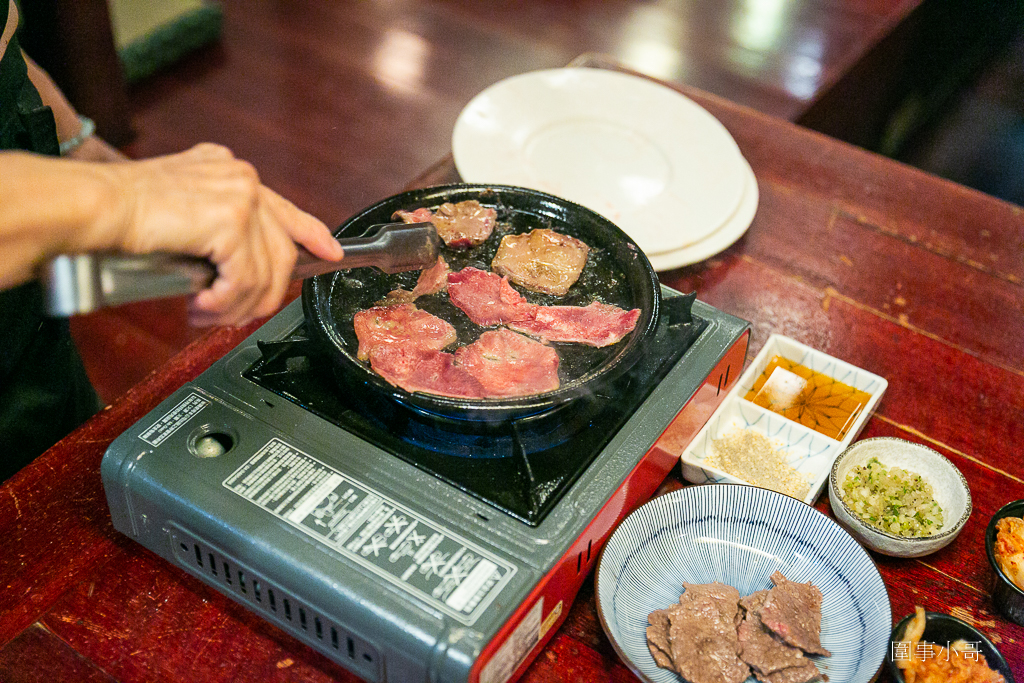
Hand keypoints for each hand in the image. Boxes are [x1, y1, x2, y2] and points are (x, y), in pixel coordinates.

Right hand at [102, 143, 342, 325]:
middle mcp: (241, 178)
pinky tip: (201, 306)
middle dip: (260, 295)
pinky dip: (225, 303)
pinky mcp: (231, 222)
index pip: (284, 209)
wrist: (93, 206)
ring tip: (206, 315)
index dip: (311, 234)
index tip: (330, 252)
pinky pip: (245, 281)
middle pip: (279, 251)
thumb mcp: (180, 216)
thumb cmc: (120, 214)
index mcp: (230, 171)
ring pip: (265, 272)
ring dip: (237, 306)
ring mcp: (240, 197)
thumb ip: (213, 231)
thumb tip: (233, 273)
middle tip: (228, 315)